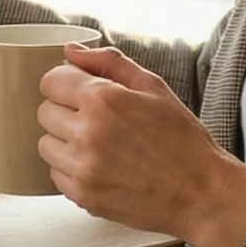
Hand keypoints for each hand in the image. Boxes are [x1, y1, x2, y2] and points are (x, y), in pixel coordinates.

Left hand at [36, 43, 245, 246]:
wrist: (201, 193)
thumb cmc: (182, 139)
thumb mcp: (153, 87)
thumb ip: (108, 62)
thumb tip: (71, 51)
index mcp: (103, 99)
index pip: (51, 81)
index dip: (66, 83)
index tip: (81, 91)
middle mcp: (87, 133)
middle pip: (44, 112)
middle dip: (66, 111)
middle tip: (97, 120)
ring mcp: (83, 167)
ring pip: (45, 145)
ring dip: (65, 142)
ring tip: (99, 145)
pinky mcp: (83, 195)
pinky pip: (56, 175)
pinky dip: (72, 170)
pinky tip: (101, 167)